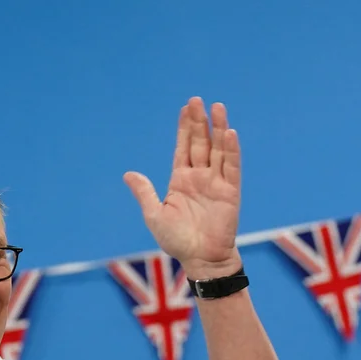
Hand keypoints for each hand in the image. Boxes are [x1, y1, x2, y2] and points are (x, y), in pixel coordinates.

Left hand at [124, 97, 243, 280]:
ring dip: (218, 129)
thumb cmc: (177, 241)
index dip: (184, 128)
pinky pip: (232, 168)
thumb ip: (145, 192)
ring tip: (218, 108)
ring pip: (218, 150)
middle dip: (199, 122)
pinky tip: (230, 133)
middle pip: (201, 143)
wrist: (200, 259)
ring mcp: (216, 183)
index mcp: (181, 179)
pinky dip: (232, 151)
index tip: (186, 108)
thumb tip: (128, 174)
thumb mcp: (155, 214)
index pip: (183, 147)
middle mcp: (200, 177)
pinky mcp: (230, 192)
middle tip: (197, 100)